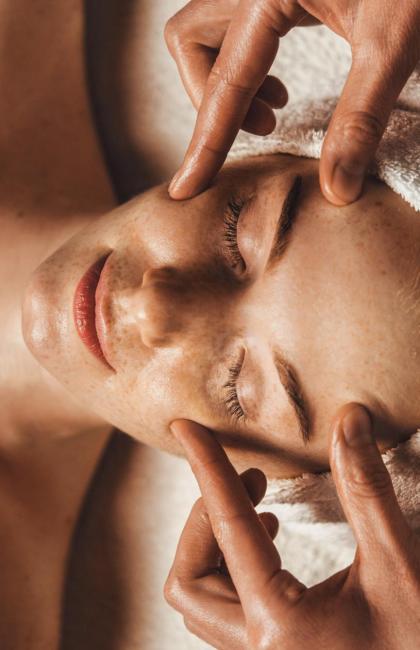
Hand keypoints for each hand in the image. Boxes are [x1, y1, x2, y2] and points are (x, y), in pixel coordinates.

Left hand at [165, 404, 419, 648]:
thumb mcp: (398, 565)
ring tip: (261, 509)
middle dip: (207, 518)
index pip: (229, 528)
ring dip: (214, 546)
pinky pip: (221, 612)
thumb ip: (366, 491)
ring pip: (199, 600)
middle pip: (188, 578)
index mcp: (281, 626)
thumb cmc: (418, 643)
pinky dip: (228, 569)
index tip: (186, 429)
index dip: (207, 468)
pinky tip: (267, 542)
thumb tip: (348, 419)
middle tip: (254, 480)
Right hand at [166, 0, 419, 205]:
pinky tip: (280, 89)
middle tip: (263, 130)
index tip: (186, 189)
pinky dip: (245, 65)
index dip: (205, 144)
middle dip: (210, 97)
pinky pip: (235, 28)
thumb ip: (361, 118)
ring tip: (272, 113)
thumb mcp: (395, 42)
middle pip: (192, 40)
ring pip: (207, 31)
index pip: (225, 81)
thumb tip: (337, 190)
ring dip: (226, 81)